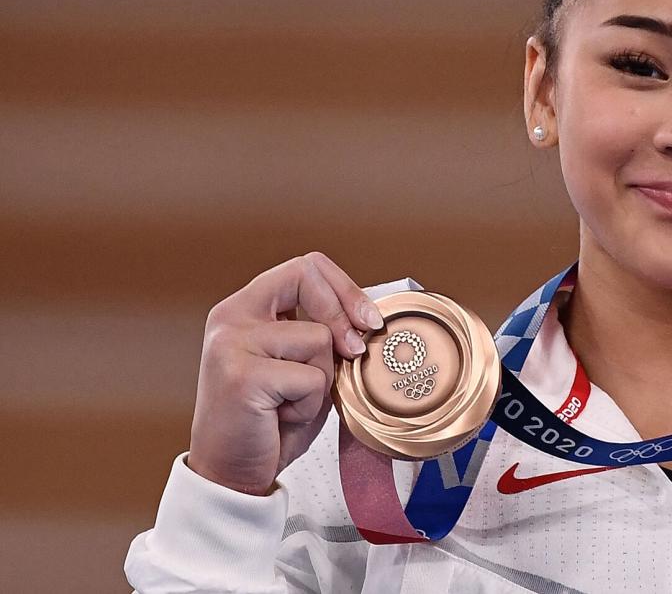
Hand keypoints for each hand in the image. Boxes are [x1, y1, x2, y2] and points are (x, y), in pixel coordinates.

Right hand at [186, 252, 384, 494]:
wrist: (232, 475)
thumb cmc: (272, 422)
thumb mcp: (305, 368)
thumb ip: (326, 337)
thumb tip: (369, 319)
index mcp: (246, 309)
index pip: (304, 268)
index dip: (343, 287)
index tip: (368, 319)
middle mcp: (231, 317)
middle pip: (306, 276)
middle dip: (344, 311)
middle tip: (356, 350)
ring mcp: (231, 344)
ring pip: (319, 338)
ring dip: (321, 379)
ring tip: (291, 403)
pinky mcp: (241, 376)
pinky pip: (310, 378)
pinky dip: (309, 405)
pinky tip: (280, 418)